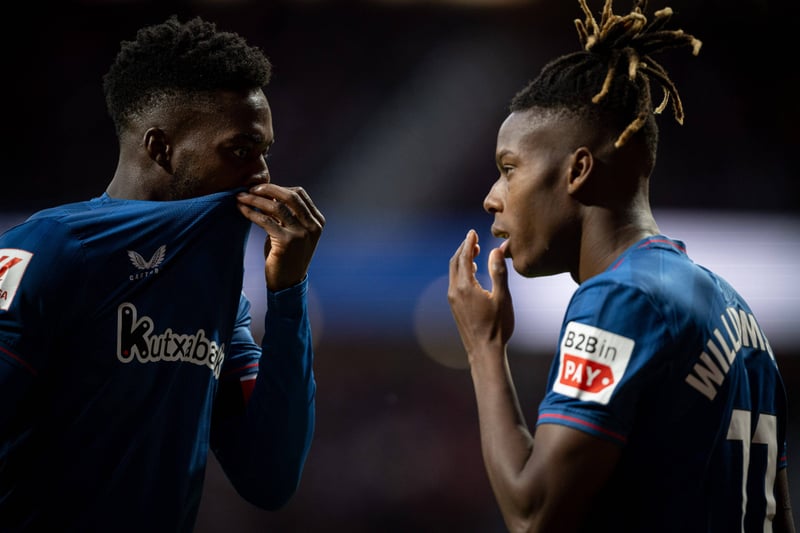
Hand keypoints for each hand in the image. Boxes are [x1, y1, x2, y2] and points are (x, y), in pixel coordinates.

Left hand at [237, 183, 324, 290]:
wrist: (288, 283)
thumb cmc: (287, 256)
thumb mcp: (292, 232)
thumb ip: (286, 214)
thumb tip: (268, 193)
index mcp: (317, 221)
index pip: (299, 194)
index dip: (279, 188)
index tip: (261, 188)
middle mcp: (312, 226)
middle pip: (290, 196)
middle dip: (268, 189)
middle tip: (250, 189)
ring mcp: (301, 234)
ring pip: (276, 207)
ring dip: (255, 199)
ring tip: (241, 197)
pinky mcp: (287, 242)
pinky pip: (266, 220)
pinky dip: (251, 212)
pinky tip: (242, 210)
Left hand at [448, 229, 513, 358]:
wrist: (484, 351)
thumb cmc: (497, 326)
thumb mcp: (503, 297)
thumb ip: (499, 272)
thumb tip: (496, 250)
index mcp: (465, 286)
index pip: (464, 257)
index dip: (468, 243)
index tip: (472, 232)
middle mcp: (455, 291)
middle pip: (455, 262)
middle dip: (463, 249)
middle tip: (473, 239)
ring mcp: (453, 300)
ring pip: (453, 273)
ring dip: (461, 260)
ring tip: (474, 252)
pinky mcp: (454, 307)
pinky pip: (454, 282)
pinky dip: (461, 272)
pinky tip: (471, 272)